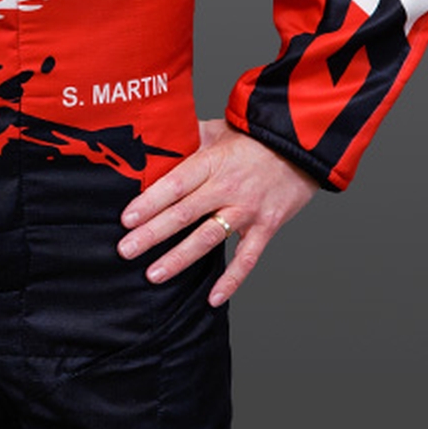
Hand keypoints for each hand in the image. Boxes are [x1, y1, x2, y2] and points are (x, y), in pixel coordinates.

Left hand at [118, 118, 318, 305]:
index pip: (174, 184)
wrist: (301, 147)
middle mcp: (227, 188)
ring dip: (179, 258)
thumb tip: (157, 140)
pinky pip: (247, 259)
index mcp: (212, 162)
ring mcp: (247, 210)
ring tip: (153, 274)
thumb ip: (188, 138)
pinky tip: (212, 298)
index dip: (149, 202)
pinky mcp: (266, 227)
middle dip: (152, 234)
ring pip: (208, 238)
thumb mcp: (219, 129)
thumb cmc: (254, 138)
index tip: (126, 219)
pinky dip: (231, 281)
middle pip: (184, 214)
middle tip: (126, 250)